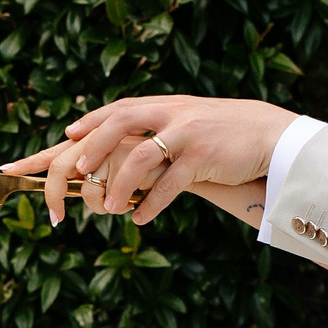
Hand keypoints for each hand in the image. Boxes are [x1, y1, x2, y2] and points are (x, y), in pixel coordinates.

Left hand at [1, 95, 296, 224]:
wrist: (266, 135)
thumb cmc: (217, 137)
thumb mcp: (183, 126)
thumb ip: (151, 132)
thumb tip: (114, 151)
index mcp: (160, 107)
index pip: (115, 111)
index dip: (88, 124)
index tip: (62, 138)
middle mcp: (169, 114)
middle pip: (120, 123)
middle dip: (94, 148)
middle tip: (75, 173)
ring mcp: (186, 134)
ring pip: (142, 157)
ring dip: (119, 185)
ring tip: (106, 209)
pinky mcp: (203, 158)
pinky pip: (170, 184)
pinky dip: (150, 204)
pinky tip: (138, 219)